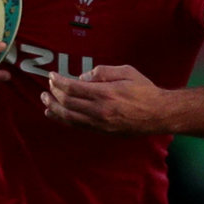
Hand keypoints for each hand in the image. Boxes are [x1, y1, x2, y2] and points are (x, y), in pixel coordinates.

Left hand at [42, 66, 167, 133]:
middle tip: (47, 87)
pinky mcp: (102, 131)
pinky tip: (55, 114)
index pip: (72, 87)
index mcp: (105, 93)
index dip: (58, 81)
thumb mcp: (126, 71)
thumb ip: (102, 72)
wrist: (159, 114)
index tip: (52, 75)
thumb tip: (82, 77)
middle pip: (67, 102)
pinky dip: (63, 120)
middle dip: (53, 93)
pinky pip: (77, 125)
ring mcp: (100, 123)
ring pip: (69, 117)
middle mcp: (100, 110)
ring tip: (45, 101)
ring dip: (54, 108)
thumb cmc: (144, 90)